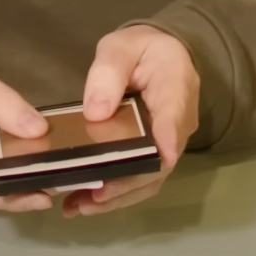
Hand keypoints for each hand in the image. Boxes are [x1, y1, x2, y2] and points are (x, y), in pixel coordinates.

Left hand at [63, 25, 199, 217]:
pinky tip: (83, 202)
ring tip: (78, 208)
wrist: (159, 56)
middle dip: (124, 185)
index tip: (139, 166)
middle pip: (158, 165)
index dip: (160, 147)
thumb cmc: (142, 49)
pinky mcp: (150, 155)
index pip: (173, 123)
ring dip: (114, 198)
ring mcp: (165, 145)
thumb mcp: (122, 47)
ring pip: (147, 180)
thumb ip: (109, 72)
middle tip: (89, 197)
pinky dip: (112, 195)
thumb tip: (96, 113)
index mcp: (175, 91)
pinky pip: (136, 180)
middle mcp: (176, 126)